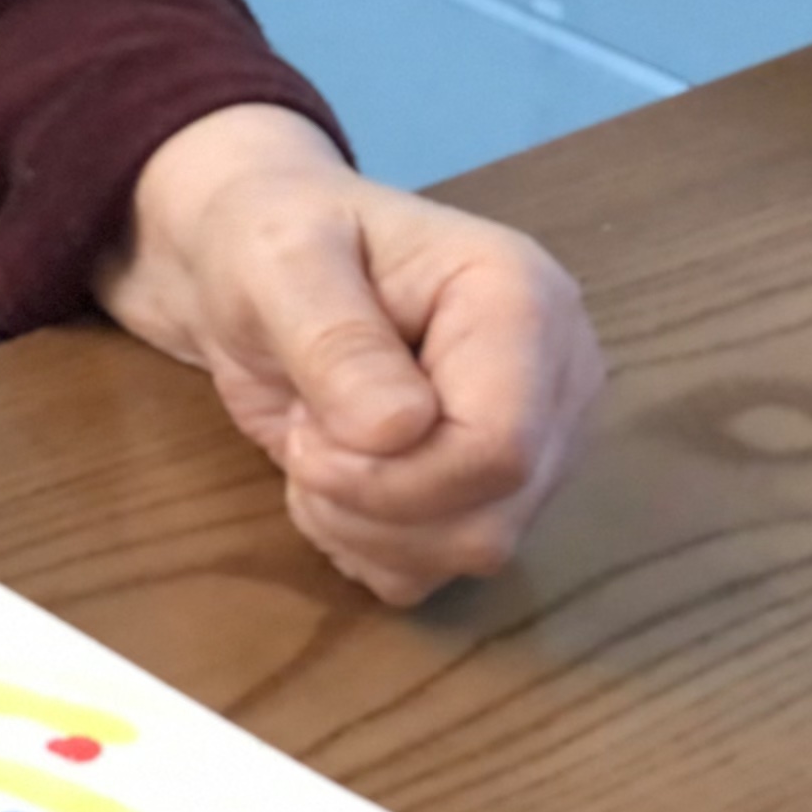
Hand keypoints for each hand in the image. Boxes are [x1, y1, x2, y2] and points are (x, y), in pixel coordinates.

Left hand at [95, 104, 604, 605]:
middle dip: (369, 503)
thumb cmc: (270, 242)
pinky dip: (369, 546)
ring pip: (472, 551)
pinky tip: (337, 484)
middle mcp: (555, 379)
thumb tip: (399, 430)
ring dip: (362, 528)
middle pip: (491, 517)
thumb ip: (335, 339)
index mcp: (524, 300)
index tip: (307, 435)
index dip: (391, 476)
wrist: (256, 268)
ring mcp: (535, 443)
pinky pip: (441, 569)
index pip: (499, 448)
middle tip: (305, 435)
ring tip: (316, 449)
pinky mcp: (497, 491)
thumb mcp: (278, 263)